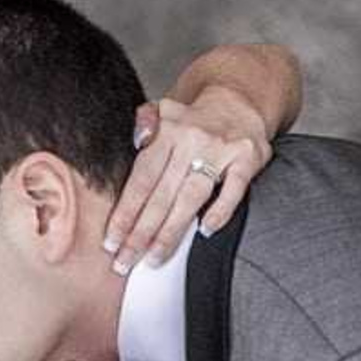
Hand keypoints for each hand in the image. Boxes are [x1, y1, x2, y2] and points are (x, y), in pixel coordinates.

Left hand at [102, 85, 272, 274]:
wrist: (239, 99)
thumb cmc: (192, 119)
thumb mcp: (161, 111)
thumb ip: (142, 123)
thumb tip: (136, 139)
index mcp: (166, 131)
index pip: (141, 180)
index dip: (125, 213)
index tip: (112, 241)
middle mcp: (192, 139)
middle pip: (161, 195)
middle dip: (140, 233)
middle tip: (125, 261)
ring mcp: (221, 149)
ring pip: (191, 198)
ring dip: (171, 232)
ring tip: (154, 257)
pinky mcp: (248, 157)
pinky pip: (233, 190)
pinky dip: (219, 212)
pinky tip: (204, 232)